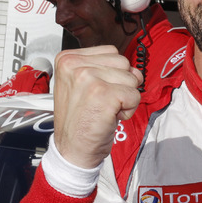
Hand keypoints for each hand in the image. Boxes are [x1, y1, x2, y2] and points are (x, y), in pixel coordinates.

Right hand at [53, 46, 142, 169]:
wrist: (72, 150)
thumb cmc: (80, 120)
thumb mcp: (82, 85)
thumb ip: (104, 68)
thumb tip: (135, 70)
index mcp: (67, 59)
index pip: (111, 52)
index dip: (112, 74)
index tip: (95, 92)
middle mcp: (74, 65)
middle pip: (124, 62)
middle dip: (121, 84)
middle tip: (102, 103)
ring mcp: (88, 78)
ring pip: (132, 77)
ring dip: (125, 97)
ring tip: (105, 110)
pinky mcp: (103, 94)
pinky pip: (135, 95)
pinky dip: (129, 110)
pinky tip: (110, 117)